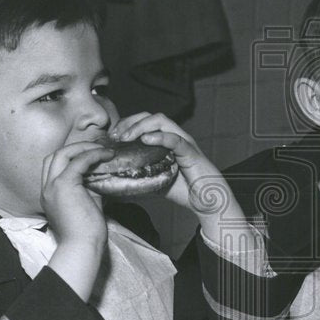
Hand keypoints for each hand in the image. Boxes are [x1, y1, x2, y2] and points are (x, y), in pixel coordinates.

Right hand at [42, 141, 113, 299]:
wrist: (83, 246)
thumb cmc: (87, 232)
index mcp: (49, 194)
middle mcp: (46, 188)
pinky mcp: (64, 185)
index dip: (72, 157)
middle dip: (76, 148)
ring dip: (83, 148)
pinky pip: (78, 161)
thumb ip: (90, 188)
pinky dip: (92, 155)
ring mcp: (52, 186)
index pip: (54, 166)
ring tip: (102, 150)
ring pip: (62, 154)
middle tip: (97, 149)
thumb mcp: (87, 204)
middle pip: (54, 156)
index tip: (92, 156)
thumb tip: (102, 174)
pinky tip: (105, 155)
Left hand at [112, 113, 242, 241]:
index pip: (143, 122)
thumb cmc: (184, 191)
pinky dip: (160, 137)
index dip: (125, 125)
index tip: (110, 137)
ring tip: (126, 137)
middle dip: (129, 122)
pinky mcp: (191, 153)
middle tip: (114, 136)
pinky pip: (176, 139)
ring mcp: (184, 142)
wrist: (208, 203)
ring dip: (140, 126)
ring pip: (161, 121)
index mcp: (165, 142)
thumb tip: (111, 183)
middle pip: (149, 116)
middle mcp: (174, 137)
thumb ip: (137, 177)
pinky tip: (146, 140)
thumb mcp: (154, 182)